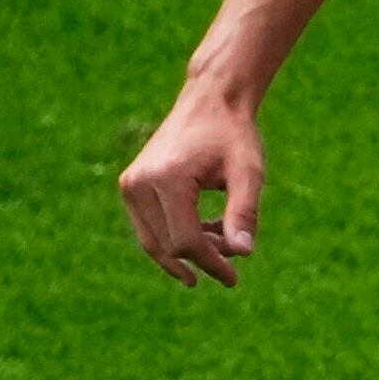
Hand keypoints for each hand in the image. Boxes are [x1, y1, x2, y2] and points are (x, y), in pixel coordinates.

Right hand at [118, 85, 264, 286]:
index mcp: (168, 179)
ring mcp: (130, 185)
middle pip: (168, 245)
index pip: (185, 241)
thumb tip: (243, 254)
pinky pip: (150, 228)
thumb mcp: (248, 173)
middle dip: (202, 259)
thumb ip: (244, 213)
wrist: (210, 101)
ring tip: (222, 243)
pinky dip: (176, 238)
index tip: (233, 278)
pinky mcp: (130, 186)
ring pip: (155, 241)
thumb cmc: (233, 135)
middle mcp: (140, 183)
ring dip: (188, 252)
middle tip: (233, 261)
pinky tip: (208, 232)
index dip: (211, 264)